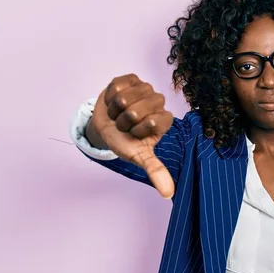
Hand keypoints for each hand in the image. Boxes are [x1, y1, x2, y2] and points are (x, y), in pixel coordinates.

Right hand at [89, 74, 174, 197]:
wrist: (105, 126)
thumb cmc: (125, 141)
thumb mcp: (138, 156)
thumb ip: (155, 171)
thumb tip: (168, 194)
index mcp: (165, 120)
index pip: (155, 122)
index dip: (139, 130)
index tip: (135, 134)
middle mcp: (159, 102)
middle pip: (137, 110)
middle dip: (124, 121)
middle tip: (125, 124)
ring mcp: (145, 88)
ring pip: (125, 98)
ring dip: (116, 109)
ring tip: (118, 113)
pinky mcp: (131, 78)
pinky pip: (117, 85)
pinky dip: (110, 96)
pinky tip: (114, 101)